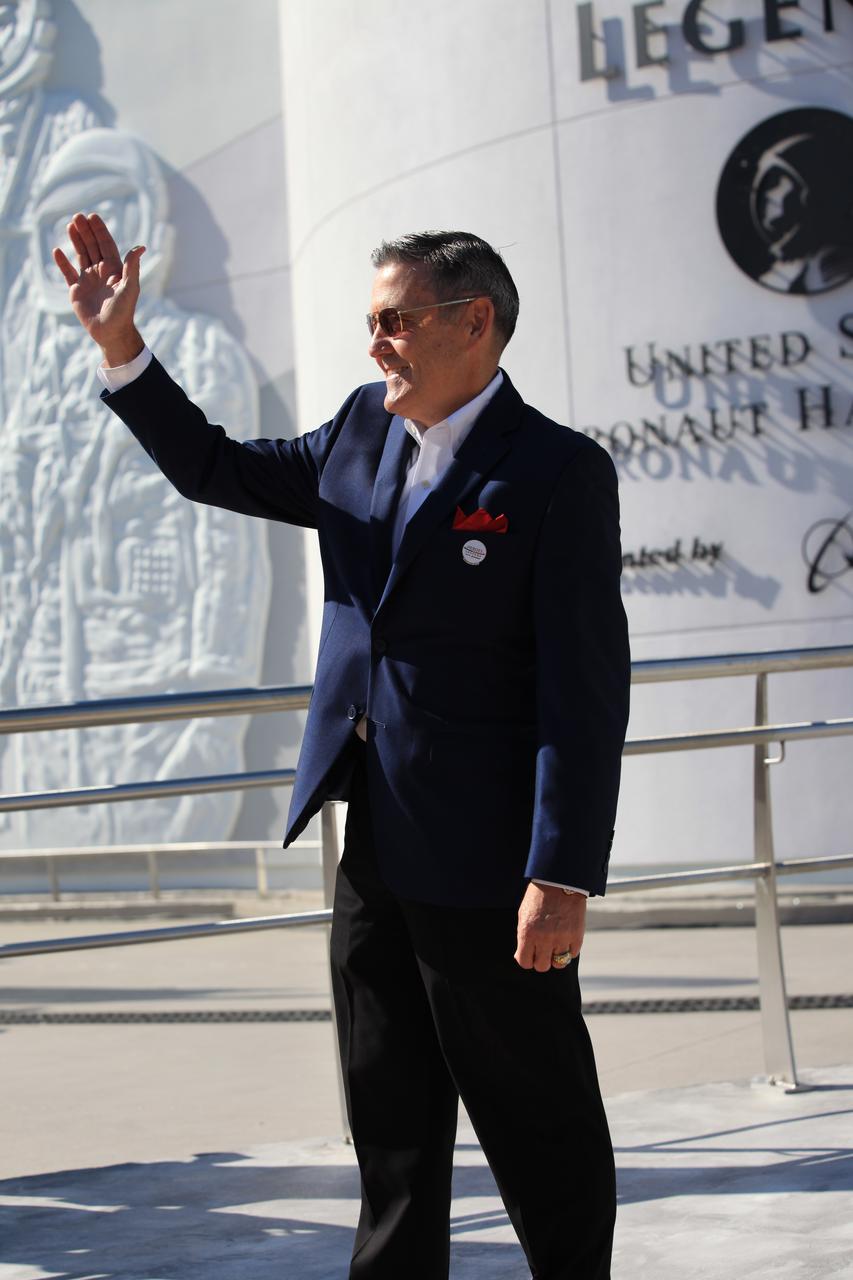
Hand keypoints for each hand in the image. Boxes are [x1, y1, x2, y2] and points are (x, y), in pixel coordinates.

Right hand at [53, 212, 145, 365]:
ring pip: (81, 255)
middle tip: (78, 216)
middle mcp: (101, 272)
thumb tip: (140, 247)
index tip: (92, 216)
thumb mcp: (130, 288)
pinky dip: (62, 262)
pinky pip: (68, 272)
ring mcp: (88, 280)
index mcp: (114, 270)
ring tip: (70, 225)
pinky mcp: (77, 290)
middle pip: (92, 246)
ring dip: (76, 240)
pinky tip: (57, 250)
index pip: (106, 245)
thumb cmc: (123, 311)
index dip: (100, 231)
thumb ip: (132, 267)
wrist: (111, 333)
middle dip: (86, 231)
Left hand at [514, 882, 585, 972]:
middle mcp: (544, 938)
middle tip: (543, 951)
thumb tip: (522, 955)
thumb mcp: (524, 915)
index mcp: (528, 932)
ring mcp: (562, 938)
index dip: (527, 960)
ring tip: (555, 946)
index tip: (530, 955)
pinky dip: (569, 950)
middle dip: (541, 960)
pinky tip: (565, 939)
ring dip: (556, 957)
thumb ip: (523, 936)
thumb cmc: (538, 897)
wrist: (559, 881)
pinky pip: (572, 954)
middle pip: (542, 966)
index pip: (525, 962)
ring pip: (558, 963)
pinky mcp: (577, 935)